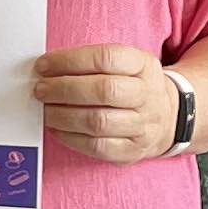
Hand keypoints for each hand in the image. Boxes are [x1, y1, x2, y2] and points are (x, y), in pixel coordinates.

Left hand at [34, 46, 181, 163]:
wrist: (167, 117)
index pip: (106, 58)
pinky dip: (70, 137)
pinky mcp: (131, 150)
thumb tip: (47, 68)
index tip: (43, 65)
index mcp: (143, 65)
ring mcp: (142, 125)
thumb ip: (90, 62)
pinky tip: (56, 128)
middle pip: (104, 90)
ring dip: (62, 115)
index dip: (70, 61)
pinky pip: (97, 146)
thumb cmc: (132, 86)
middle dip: (64, 89)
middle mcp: (147, 95)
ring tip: (45, 109)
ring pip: (98, 121)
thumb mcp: (125, 63)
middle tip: (41, 89)